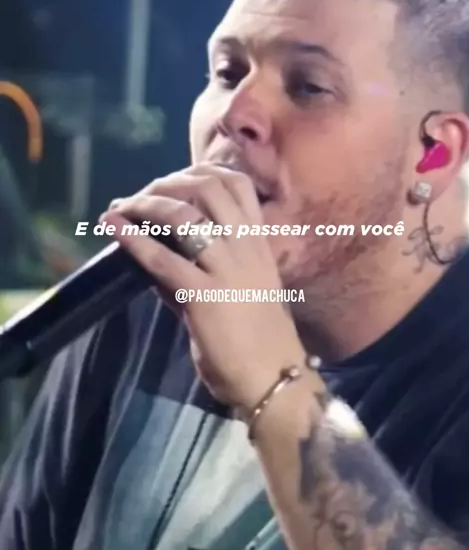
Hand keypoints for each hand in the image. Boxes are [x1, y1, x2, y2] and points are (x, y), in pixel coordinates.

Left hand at [101, 163, 304, 408]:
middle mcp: (246, 248)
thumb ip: (202, 268)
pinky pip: (164, 259)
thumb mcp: (241, 290)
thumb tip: (156, 251)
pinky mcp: (204, 297)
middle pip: (208, 187)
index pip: (237, 184)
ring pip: (185, 215)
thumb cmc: (261, 339)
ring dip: (146, 203)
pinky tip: (113, 227)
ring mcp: (227, 270)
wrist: (275, 378)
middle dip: (168, 183)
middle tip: (142, 195)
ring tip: (121, 207)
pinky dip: (133, 238)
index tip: (173, 181)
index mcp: (259, 243)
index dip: (200, 171)